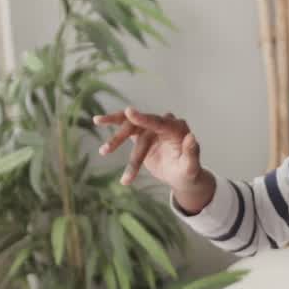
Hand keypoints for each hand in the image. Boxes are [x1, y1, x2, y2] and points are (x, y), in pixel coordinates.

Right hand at [94, 107, 213, 212]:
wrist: (181, 176)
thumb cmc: (188, 172)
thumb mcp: (191, 167)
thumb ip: (192, 153)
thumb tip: (192, 137)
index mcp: (177, 129)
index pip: (160, 122)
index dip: (144, 118)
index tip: (129, 112)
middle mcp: (164, 124)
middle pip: (140, 126)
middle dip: (123, 137)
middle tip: (108, 148)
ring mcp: (151, 128)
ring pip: (129, 128)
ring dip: (115, 140)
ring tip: (103, 151)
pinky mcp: (141, 134)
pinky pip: (125, 129)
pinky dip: (112, 129)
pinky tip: (96, 121)